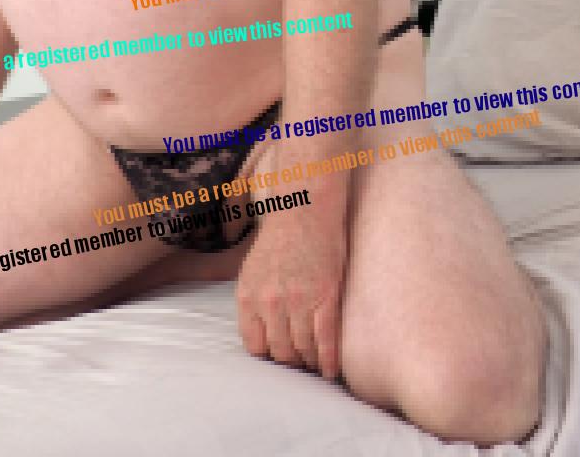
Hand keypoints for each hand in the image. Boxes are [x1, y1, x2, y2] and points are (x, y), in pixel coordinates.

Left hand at [236, 199, 347, 378]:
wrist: (305, 208)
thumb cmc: (281, 235)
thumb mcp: (253, 268)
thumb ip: (255, 300)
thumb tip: (261, 330)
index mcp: (248, 296)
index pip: (254, 345)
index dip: (268, 355)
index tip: (278, 358)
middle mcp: (269, 303)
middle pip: (279, 352)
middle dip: (290, 362)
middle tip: (300, 365)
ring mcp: (298, 302)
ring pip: (302, 351)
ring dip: (309, 363)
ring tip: (315, 367)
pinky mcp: (325, 299)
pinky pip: (326, 342)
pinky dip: (329, 362)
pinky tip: (331, 371)